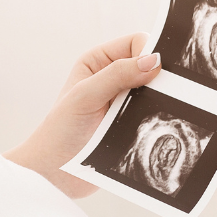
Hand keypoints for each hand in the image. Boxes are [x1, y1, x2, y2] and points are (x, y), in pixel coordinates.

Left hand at [5, 33, 161, 197]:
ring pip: (157, 93)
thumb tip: (154, 61)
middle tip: (162, 93)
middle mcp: (113, 79)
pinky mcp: (132, 125)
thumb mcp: (85, 96)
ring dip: (159, 102)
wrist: (53, 174)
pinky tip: (156, 128)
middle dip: (159, 78)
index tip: (158, 71)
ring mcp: (125, 103)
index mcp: (99, 61)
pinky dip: (159, 120)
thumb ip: (117, 75)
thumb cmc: (59, 132)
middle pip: (151, 66)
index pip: (137, 42)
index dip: (150, 52)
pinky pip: (156, 116)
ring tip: (152, 115)